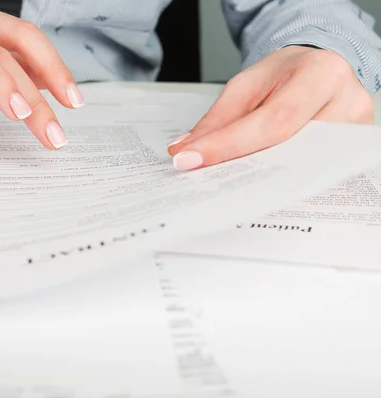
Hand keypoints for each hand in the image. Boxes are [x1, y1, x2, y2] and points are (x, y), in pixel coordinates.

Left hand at [167, 46, 374, 169]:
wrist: (316, 70)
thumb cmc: (285, 74)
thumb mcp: (245, 85)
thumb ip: (217, 119)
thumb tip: (184, 150)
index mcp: (321, 75)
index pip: (271, 121)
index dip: (228, 145)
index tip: (190, 159)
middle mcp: (347, 104)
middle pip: (287, 152)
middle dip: (239, 168)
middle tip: (202, 179)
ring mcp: (354, 133)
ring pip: (298, 171)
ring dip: (257, 181)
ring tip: (221, 184)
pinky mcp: (350, 154)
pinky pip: (308, 177)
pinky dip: (276, 183)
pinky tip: (251, 186)